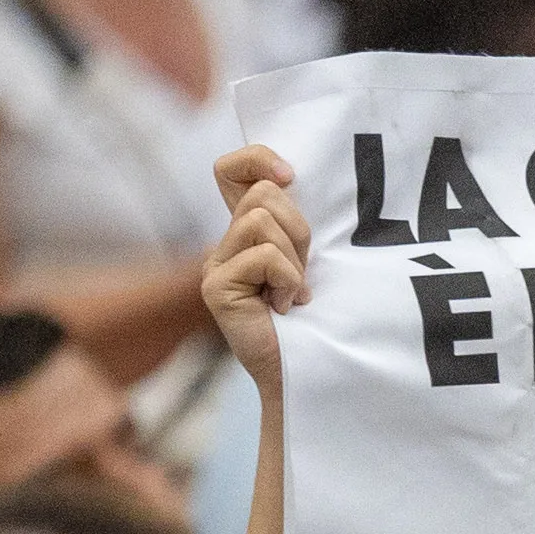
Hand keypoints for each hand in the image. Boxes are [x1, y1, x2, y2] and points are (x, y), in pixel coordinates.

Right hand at [206, 143, 306, 393]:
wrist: (309, 373)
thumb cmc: (319, 320)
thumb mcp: (311, 260)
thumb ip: (296, 223)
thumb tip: (292, 178)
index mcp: (246, 233)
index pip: (231, 169)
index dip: (257, 160)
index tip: (289, 177)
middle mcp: (224, 245)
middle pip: (263, 195)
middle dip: (298, 231)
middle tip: (301, 274)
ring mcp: (215, 265)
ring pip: (263, 221)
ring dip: (294, 259)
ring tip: (293, 293)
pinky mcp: (216, 287)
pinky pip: (264, 257)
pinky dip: (288, 281)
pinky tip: (285, 308)